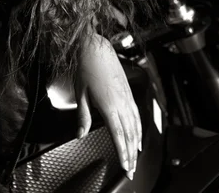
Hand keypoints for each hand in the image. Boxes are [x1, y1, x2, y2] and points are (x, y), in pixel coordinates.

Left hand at [75, 34, 141, 180]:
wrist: (96, 48)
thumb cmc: (86, 69)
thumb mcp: (80, 94)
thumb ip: (83, 116)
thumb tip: (80, 134)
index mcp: (109, 106)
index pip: (118, 136)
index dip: (123, 153)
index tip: (126, 167)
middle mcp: (122, 103)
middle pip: (129, 134)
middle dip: (131, 154)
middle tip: (132, 170)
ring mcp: (127, 97)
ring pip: (135, 125)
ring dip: (136, 143)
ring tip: (136, 157)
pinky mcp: (128, 92)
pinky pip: (137, 114)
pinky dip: (139, 127)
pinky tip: (138, 134)